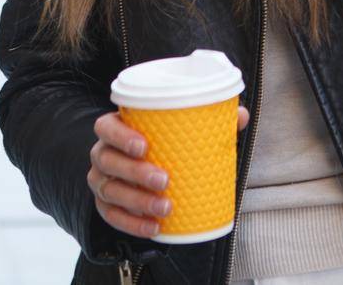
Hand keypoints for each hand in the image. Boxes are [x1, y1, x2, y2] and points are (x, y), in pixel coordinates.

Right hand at [89, 105, 249, 237]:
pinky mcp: (106, 205)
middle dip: (135, 172)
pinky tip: (154, 227)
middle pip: (107, 160)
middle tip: (164, 180)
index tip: (144, 145)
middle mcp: (104, 153)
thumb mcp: (185, 131)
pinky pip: (111, 216)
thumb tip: (240, 115)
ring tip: (166, 206)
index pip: (105, 127)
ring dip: (137, 200)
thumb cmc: (165, 144)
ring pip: (109, 190)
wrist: (149, 171)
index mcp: (117, 128)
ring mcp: (102, 180)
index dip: (120, 135)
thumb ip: (210, 121)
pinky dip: (132, 224)